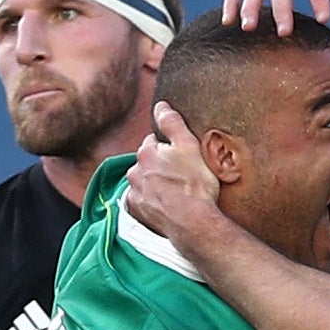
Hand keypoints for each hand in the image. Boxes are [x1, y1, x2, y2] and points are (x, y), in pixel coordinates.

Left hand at [128, 103, 221, 243]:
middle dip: (161, 165)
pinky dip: (152, 200)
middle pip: (148, 162)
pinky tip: (168, 204)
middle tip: (183, 176)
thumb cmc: (194, 185)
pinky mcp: (137, 212)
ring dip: (156, 183)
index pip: (155, 141)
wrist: (193, 224)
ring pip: (144, 181)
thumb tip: (160, 105)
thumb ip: (172, 122)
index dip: (171, 148)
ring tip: (177, 192)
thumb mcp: (189, 145)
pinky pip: (142, 200)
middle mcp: (134, 171)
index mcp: (146, 152)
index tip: (184, 158)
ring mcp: (135, 193)